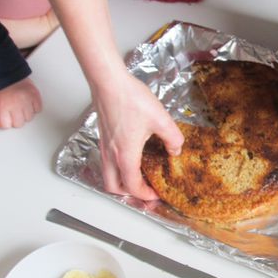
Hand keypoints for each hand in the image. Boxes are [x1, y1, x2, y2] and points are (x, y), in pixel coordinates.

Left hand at [0, 77, 41, 129]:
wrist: (8, 72)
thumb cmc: (0, 88)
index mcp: (3, 106)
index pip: (6, 125)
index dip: (5, 121)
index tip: (5, 116)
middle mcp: (16, 104)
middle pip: (19, 124)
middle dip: (16, 119)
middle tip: (13, 111)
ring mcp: (27, 100)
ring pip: (29, 118)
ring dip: (25, 114)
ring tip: (21, 106)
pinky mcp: (35, 95)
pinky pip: (38, 109)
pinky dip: (34, 108)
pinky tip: (28, 103)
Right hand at [93, 70, 183, 198]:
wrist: (109, 82)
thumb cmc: (130, 99)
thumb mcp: (161, 119)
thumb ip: (172, 138)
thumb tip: (175, 149)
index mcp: (125, 155)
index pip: (132, 186)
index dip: (146, 195)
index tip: (156, 194)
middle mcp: (111, 154)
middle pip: (114, 187)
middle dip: (128, 194)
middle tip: (144, 190)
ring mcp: (104, 146)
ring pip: (107, 175)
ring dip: (121, 181)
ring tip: (137, 176)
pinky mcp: (103, 137)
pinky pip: (106, 162)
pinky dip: (116, 167)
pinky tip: (130, 156)